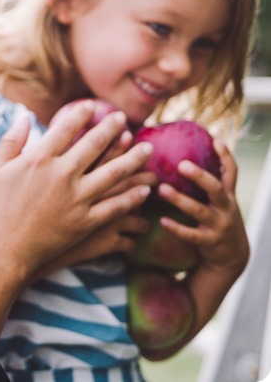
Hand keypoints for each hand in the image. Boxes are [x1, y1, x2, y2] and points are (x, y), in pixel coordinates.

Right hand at [0, 102, 152, 276]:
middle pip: (95, 144)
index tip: (93, 107)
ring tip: (147, 148)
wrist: (1, 249)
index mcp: (39, 158)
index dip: (82, 114)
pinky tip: (143, 189)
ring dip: (133, 159)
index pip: (66, 128)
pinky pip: (115, 206)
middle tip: (123, 118)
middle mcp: (62, 174)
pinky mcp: (85, 222)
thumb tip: (22, 116)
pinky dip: (132, 197)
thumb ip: (11, 141)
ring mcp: (77, 198)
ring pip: (114, 173)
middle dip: (112, 128)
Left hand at [157, 139, 248, 276]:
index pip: (231, 172)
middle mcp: (225, 208)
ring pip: (199, 211)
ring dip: (180, 199)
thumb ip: (209, 184)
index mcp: (227, 196)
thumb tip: (186, 156)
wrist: (233, 256)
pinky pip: (191, 235)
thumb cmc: (218, 220)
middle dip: (199, 176)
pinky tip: (162, 220)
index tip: (216, 139)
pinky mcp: (209, 242)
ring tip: (162, 189)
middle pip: (215, 189)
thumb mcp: (220, 202)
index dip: (226, 156)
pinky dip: (177, 227)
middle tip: (181, 164)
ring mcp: (218, 226)